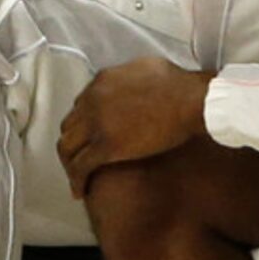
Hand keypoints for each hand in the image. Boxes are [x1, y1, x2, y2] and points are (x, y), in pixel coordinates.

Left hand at [58, 56, 211, 200]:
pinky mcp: (107, 147)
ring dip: (69, 163)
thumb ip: (129, 75)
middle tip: (79, 157)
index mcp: (101, 82)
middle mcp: (92, 100)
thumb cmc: (179, 84)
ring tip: (75, 177)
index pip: (79, 105)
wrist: (190, 101)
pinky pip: (81, 167)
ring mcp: (97, 124)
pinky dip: (76, 180)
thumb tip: (130, 80)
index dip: (82, 123)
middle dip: (73, 143)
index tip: (87, 136)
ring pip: (68, 148)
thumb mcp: (145, 67)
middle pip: (69, 126)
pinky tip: (80, 192)